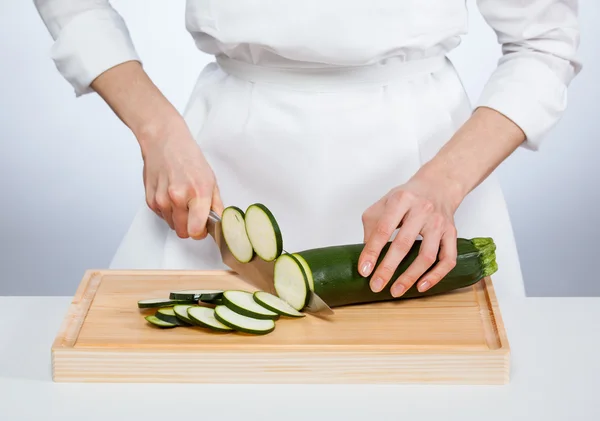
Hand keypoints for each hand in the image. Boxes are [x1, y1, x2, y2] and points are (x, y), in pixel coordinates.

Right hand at [140, 118, 223, 239]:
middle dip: (190, 227)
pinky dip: (168, 211)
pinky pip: (162, 217)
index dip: (200, 232)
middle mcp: (178, 198)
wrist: (164, 141)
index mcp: (197, 193)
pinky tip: (171, 195)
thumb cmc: (188, 157)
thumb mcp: (210, 180)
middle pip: (183, 232)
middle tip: (194, 213)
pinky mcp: (150, 200)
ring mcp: (161, 199)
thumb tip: (219, 222)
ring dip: (178, 218)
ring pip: (172, 226)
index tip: (203, 228)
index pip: (196, 230)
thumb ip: (216, 205)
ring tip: (182, 199)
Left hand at [358, 172, 462, 296]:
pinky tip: (421, 286)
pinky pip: (447, 259)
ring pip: (427, 256)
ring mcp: (439, 223)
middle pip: (404, 244)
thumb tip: (365, 256)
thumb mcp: (383, 204)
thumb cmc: (407, 197)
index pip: (383, 229)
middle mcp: (422, 210)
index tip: (364, 270)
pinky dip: (436, 276)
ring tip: (395, 291)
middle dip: (388, 268)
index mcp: (401, 200)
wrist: (438, 185)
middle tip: (376, 285)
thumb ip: (372, 227)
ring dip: (410, 277)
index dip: (372, 251)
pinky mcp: (452, 233)